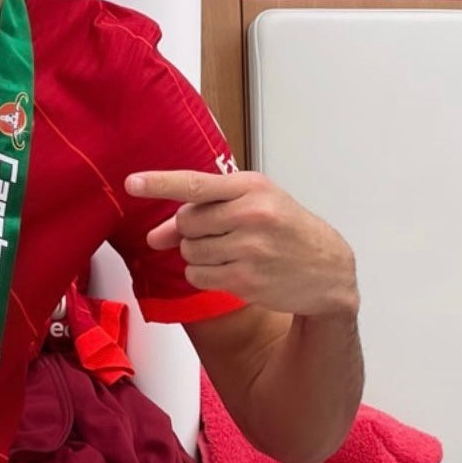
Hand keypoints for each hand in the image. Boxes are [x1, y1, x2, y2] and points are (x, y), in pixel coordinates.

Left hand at [125, 169, 358, 319]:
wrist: (329, 271)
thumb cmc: (288, 231)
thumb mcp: (256, 205)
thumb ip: (204, 211)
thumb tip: (154, 235)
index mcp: (253, 187)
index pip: (197, 183)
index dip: (160, 183)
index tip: (132, 183)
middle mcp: (251, 215)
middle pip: (185, 222)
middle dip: (191, 230)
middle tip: (219, 233)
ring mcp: (249, 249)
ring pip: (189, 251)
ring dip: (198, 254)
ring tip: (232, 252)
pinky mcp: (245, 280)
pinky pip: (197, 276)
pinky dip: (205, 275)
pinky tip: (232, 270)